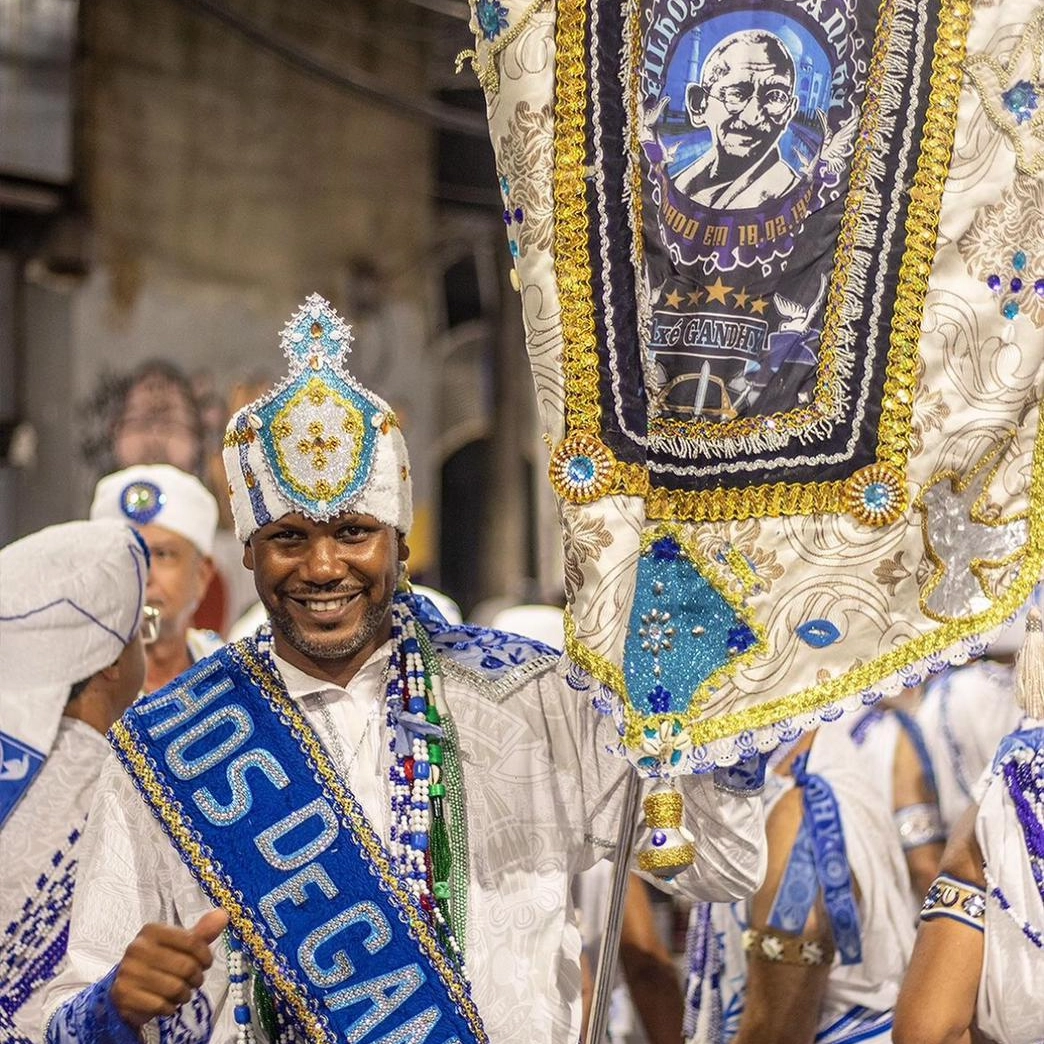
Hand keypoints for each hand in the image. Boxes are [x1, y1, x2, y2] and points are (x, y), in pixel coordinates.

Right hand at [110, 909, 228, 1027]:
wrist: (128, 988)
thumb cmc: (159, 962)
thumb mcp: (179, 944)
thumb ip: (201, 932)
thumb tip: (223, 915)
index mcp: (152, 930)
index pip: (192, 941)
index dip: (205, 955)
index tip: (206, 963)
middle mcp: (137, 948)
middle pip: (185, 966)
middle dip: (197, 977)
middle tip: (195, 980)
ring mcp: (129, 972)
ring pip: (175, 987)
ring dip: (185, 994)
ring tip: (183, 992)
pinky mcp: (124, 995)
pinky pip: (161, 1005)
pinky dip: (171, 1007)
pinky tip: (169, 1003)